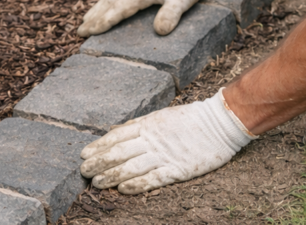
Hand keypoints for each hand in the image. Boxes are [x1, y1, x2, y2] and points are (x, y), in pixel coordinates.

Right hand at [78, 0, 219, 36]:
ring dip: (98, 7)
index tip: (88, 33)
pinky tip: (107, 2)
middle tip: (80, 31)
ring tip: (86, 19)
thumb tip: (160, 32)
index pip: (117, 10)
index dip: (103, 22)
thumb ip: (171, 14)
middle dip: (94, 17)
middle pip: (109, 2)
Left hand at [80, 89, 254, 193]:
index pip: (117, 136)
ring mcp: (165, 155)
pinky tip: (123, 190)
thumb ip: (141, 125)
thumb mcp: (163, 116)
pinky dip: (137, 184)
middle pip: (120, 152)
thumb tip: (117, 132)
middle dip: (99, 162)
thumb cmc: (191, 119)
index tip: (84, 154)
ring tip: (97, 183)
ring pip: (132, 167)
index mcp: (150, 125)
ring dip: (112, 176)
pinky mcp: (177, 169)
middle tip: (84, 171)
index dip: (99, 146)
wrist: (221, 123)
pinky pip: (153, 179)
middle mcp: (153, 140)